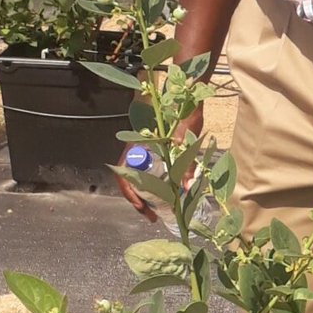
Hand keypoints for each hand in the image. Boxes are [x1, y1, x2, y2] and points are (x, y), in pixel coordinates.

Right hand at [112, 102, 204, 220]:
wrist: (187, 94)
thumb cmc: (183, 113)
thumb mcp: (187, 139)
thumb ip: (188, 164)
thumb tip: (187, 189)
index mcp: (136, 146)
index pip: (124, 175)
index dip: (131, 194)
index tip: (142, 209)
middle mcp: (136, 150)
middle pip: (129, 181)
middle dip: (139, 202)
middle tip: (153, 218)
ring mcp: (143, 151)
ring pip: (137, 179)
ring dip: (145, 196)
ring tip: (157, 212)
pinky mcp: (153, 152)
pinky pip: (147, 173)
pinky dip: (152, 187)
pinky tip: (164, 195)